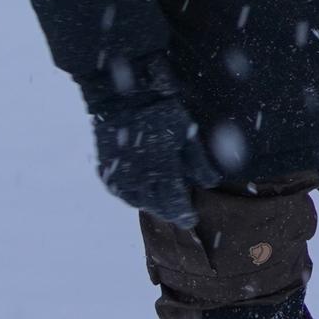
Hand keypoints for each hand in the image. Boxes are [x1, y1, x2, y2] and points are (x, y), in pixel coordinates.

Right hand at [87, 61, 219, 227]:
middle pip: (155, 205)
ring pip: (136, 201)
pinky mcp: (106, 168)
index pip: (174, 202)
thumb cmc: (163, 113)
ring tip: (162, 206)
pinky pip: (119, 191)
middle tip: (178, 216)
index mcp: (163, 169)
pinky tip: (140, 195)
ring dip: (150, 205)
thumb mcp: (188, 135)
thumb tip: (212, 183)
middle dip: (168, 212)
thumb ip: (198, 162)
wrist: (125, 98)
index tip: (191, 221)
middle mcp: (140, 177)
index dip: (182, 213)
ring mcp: (120, 174)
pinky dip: (131, 196)